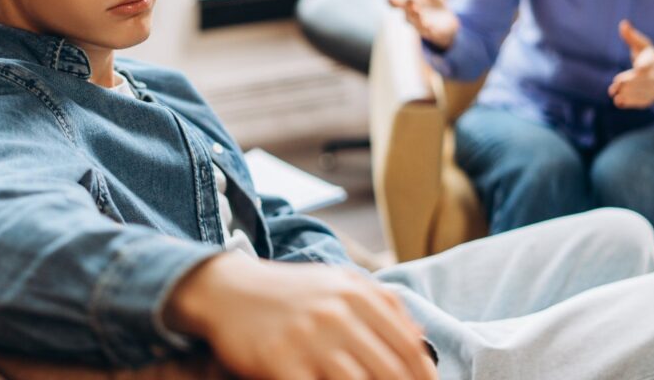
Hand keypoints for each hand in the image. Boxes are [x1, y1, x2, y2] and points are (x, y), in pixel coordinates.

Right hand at [166, 253, 437, 379]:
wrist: (229, 290)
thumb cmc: (292, 292)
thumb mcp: (340, 283)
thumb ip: (383, 304)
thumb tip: (421, 340)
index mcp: (358, 293)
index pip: (408, 347)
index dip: (424, 377)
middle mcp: (337, 313)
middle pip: (390, 371)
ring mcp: (308, 338)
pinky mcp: (281, 362)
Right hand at [387, 0, 459, 49]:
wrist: (446, 19)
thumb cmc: (431, 2)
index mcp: (407, 3)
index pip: (396, 2)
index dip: (392, 0)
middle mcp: (411, 15)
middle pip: (406, 12)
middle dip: (407, 7)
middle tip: (408, 0)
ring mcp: (421, 24)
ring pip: (416, 22)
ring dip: (416, 16)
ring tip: (417, 10)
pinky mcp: (432, 31)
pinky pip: (429, 32)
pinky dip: (428, 29)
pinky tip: (430, 25)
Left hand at [608, 19, 653, 108]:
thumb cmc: (649, 59)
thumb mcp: (643, 45)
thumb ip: (632, 36)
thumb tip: (623, 23)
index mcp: (652, 64)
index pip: (645, 69)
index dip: (638, 72)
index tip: (630, 72)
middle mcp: (653, 79)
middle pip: (639, 83)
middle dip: (626, 84)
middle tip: (616, 84)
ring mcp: (651, 91)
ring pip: (637, 94)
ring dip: (625, 94)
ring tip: (614, 93)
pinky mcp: (647, 100)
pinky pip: (637, 103)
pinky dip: (627, 103)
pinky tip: (618, 101)